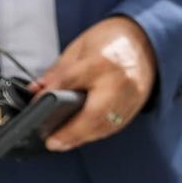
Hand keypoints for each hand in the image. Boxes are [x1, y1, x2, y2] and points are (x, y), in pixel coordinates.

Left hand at [33, 16, 156, 150]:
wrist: (146, 39)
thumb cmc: (112, 39)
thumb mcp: (80, 47)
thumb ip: (59, 71)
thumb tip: (36, 91)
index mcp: (102, 60)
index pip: (71, 80)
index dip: (49, 95)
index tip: (35, 106)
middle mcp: (120, 81)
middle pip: (92, 113)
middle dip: (70, 131)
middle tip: (52, 142)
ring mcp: (131, 96)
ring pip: (105, 125)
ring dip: (82, 137)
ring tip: (62, 143)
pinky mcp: (137, 105)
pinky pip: (115, 125)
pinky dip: (97, 133)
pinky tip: (82, 136)